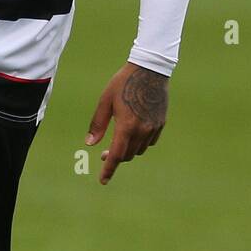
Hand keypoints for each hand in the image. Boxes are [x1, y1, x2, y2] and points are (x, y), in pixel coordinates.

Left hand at [85, 62, 168, 185]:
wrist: (150, 70)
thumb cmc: (123, 83)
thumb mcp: (105, 101)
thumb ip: (97, 124)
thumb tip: (89, 144)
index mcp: (126, 126)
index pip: (116, 155)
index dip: (108, 170)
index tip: (103, 180)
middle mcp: (142, 130)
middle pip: (127, 155)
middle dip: (116, 157)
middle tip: (104, 153)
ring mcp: (154, 128)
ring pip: (139, 150)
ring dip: (128, 150)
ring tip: (119, 140)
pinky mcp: (161, 123)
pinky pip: (150, 142)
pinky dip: (140, 142)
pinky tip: (134, 133)